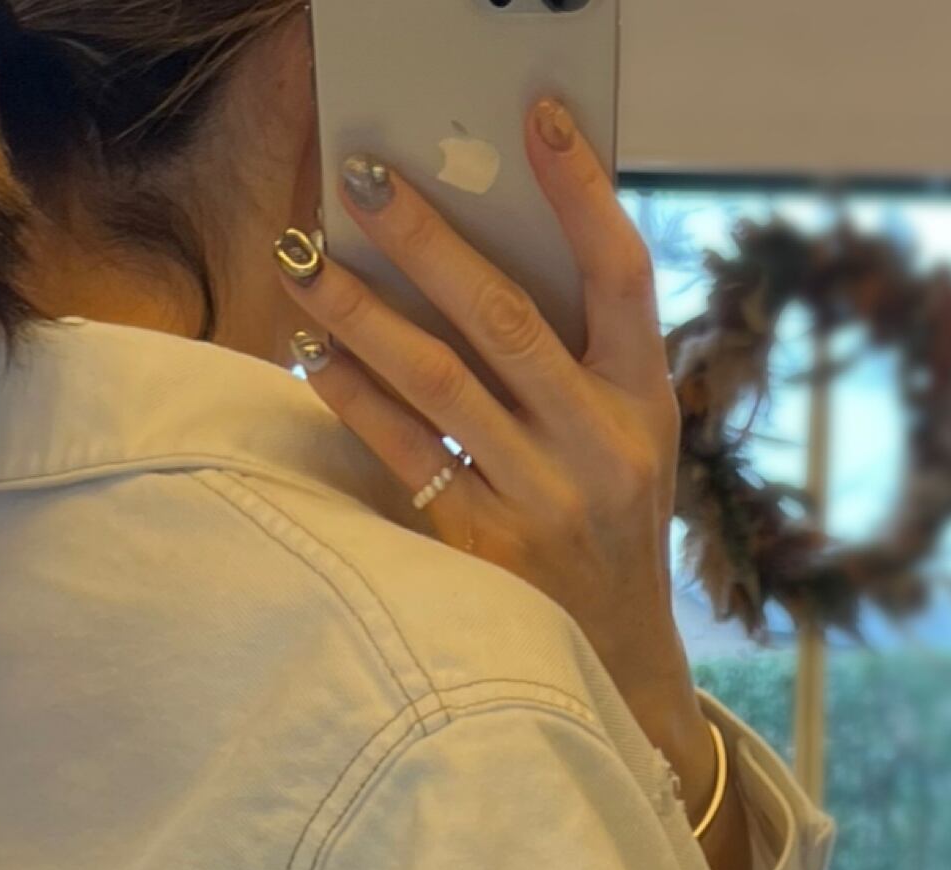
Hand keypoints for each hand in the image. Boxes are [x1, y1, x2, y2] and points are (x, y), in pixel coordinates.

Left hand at [276, 105, 713, 826]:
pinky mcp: (487, 553)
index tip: (537, 115)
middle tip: (360, 176)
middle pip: (506, 317)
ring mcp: (545, 501)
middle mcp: (602, 446)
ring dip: (363, 312)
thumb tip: (468, 258)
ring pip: (440, 382)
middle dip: (427, 237)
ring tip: (306, 261)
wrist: (616, 672)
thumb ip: (572, 361)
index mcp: (645, 401)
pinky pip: (407, 455)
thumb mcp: (624, 440)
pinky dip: (356, 401)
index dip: (582, 190)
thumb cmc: (605, 530)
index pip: (622, 272)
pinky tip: (314, 357)